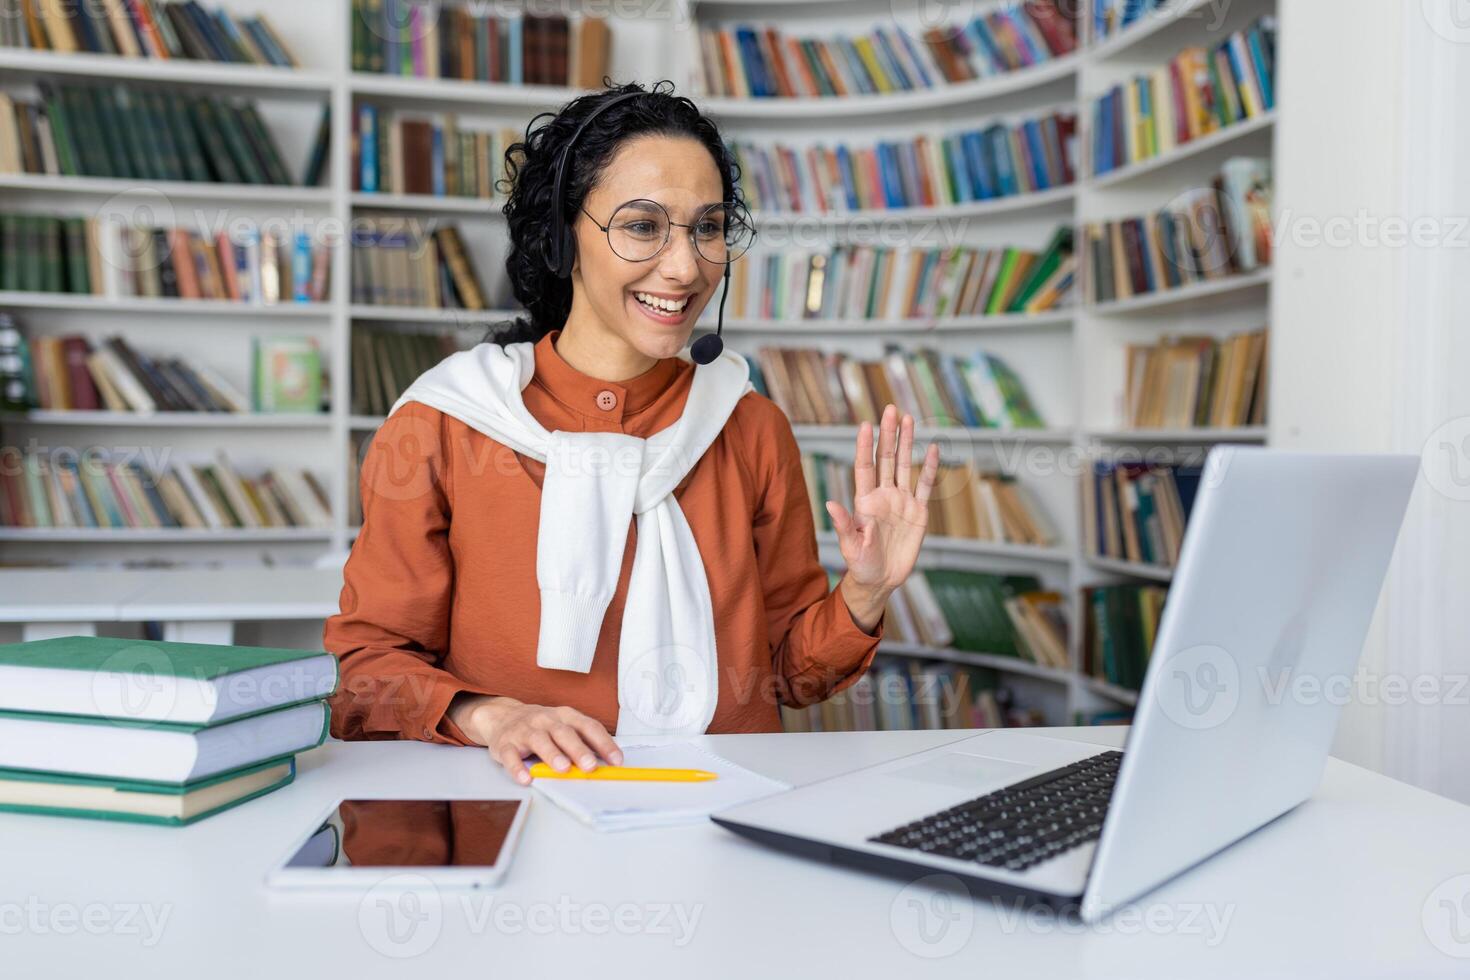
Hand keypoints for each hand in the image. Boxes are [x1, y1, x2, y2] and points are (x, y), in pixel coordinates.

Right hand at [448, 695, 622, 785]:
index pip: (588, 727)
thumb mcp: (563, 726)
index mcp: (565, 716)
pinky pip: (511, 755)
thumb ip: (583, 742)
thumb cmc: (540, 726)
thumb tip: (608, 763)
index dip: (604, 743)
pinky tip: (526, 778)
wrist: (502, 716)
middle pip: (564, 733)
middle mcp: (545, 720)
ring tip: (562, 768)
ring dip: (552, 754)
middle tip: (590, 765)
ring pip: (539, 740)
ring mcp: (524, 730)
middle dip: (578, 749)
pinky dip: (517, 767)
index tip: (616, 760)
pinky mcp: (505, 743)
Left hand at [825, 405, 939, 628]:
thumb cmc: (860, 564)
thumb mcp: (850, 546)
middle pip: (886, 458)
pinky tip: (932, 448)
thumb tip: (829, 503)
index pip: (864, 467)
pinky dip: (930, 467)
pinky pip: (925, 485)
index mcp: (864, 501)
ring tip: (908, 419)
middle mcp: (883, 495)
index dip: (864, 446)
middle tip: (890, 409)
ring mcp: (901, 501)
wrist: (881, 580)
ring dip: (907, 442)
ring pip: (905, 465)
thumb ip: (844, 524)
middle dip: (888, 434)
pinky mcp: (918, 512)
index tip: (865, 424)